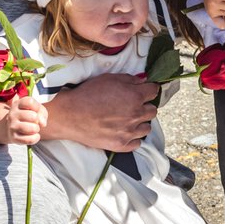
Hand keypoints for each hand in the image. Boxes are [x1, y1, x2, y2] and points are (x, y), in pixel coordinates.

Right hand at [5, 94, 47, 145]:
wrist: (12, 128)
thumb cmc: (27, 116)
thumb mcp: (35, 109)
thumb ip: (42, 112)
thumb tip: (42, 123)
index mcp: (17, 104)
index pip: (30, 102)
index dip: (37, 107)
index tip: (36, 111)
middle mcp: (12, 114)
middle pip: (33, 116)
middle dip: (38, 120)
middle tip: (34, 122)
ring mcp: (12, 126)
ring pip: (32, 128)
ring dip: (37, 129)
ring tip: (33, 128)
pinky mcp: (13, 137)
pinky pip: (30, 139)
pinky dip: (35, 138)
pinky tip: (33, 135)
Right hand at [44, 72, 159, 151]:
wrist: (70, 115)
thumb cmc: (88, 94)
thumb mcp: (109, 78)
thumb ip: (130, 79)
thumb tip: (144, 80)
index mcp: (135, 96)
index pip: (154, 91)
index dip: (149, 89)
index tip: (144, 90)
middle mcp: (136, 115)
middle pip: (152, 111)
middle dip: (145, 106)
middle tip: (133, 105)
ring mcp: (129, 132)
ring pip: (147, 128)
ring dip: (140, 123)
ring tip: (128, 119)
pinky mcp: (121, 145)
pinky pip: (137, 143)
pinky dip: (133, 138)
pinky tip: (124, 131)